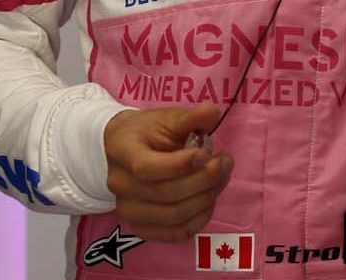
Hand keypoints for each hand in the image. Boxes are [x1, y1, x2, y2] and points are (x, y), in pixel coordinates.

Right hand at [103, 104, 233, 241]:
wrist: (122, 149)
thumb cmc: (146, 132)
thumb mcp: (165, 118)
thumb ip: (190, 117)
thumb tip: (213, 112)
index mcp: (122, 151)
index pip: (147, 168)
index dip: (180, 165)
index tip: (205, 153)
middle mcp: (120, 184)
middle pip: (166, 193)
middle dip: (205, 179)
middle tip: (225, 162)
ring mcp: (128, 209)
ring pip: (174, 216)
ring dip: (206, 198)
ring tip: (220, 179)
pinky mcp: (140, 227)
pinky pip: (175, 233)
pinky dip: (198, 220)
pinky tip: (208, 200)